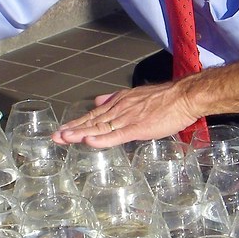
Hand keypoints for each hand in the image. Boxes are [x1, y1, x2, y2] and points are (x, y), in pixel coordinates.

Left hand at [52, 81, 198, 147]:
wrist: (183, 97)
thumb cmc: (166, 99)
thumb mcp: (136, 96)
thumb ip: (116, 99)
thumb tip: (99, 101)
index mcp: (119, 102)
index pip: (94, 115)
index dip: (77, 123)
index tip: (62, 130)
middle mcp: (119, 109)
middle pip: (91, 121)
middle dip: (72, 130)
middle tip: (54, 137)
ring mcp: (127, 118)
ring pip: (99, 128)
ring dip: (80, 134)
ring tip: (64, 139)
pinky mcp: (137, 128)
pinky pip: (116, 135)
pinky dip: (101, 138)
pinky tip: (88, 141)